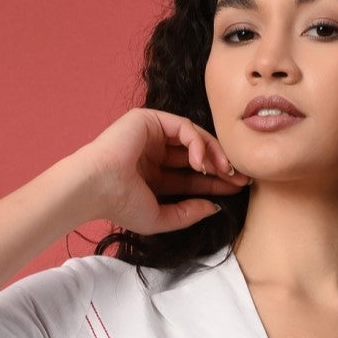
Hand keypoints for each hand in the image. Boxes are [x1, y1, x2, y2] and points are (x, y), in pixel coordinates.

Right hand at [73, 108, 249, 235]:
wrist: (96, 187)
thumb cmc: (120, 205)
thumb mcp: (162, 217)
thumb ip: (188, 213)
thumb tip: (215, 208)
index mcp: (154, 174)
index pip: (192, 175)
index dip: (216, 182)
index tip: (238, 189)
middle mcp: (154, 151)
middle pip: (198, 155)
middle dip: (222, 165)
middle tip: (241, 178)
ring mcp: (152, 134)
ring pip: (195, 137)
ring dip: (214, 153)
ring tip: (225, 171)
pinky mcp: (150, 119)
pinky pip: (184, 127)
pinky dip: (198, 142)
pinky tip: (202, 163)